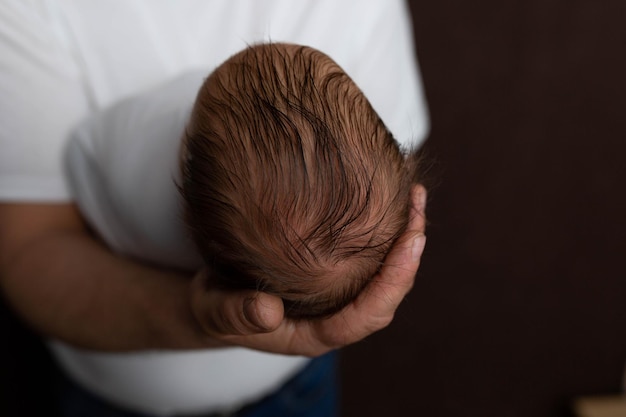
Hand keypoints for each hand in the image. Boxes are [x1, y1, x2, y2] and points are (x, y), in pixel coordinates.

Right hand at [190, 185, 426, 355]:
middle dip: (408, 253)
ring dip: (401, 236)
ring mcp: (336, 295)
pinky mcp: (331, 272)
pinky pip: (365, 255)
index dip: (393, 284)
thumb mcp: (215, 312)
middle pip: (386, 292)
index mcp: (315, 333)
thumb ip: (237, 314)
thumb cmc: (214, 310)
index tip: (412, 243)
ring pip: (381, 272)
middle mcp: (334, 315)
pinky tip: (386, 197)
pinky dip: (381, 229)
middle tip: (418, 205)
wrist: (212, 299)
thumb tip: (267, 311)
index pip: (365, 317)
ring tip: (414, 195)